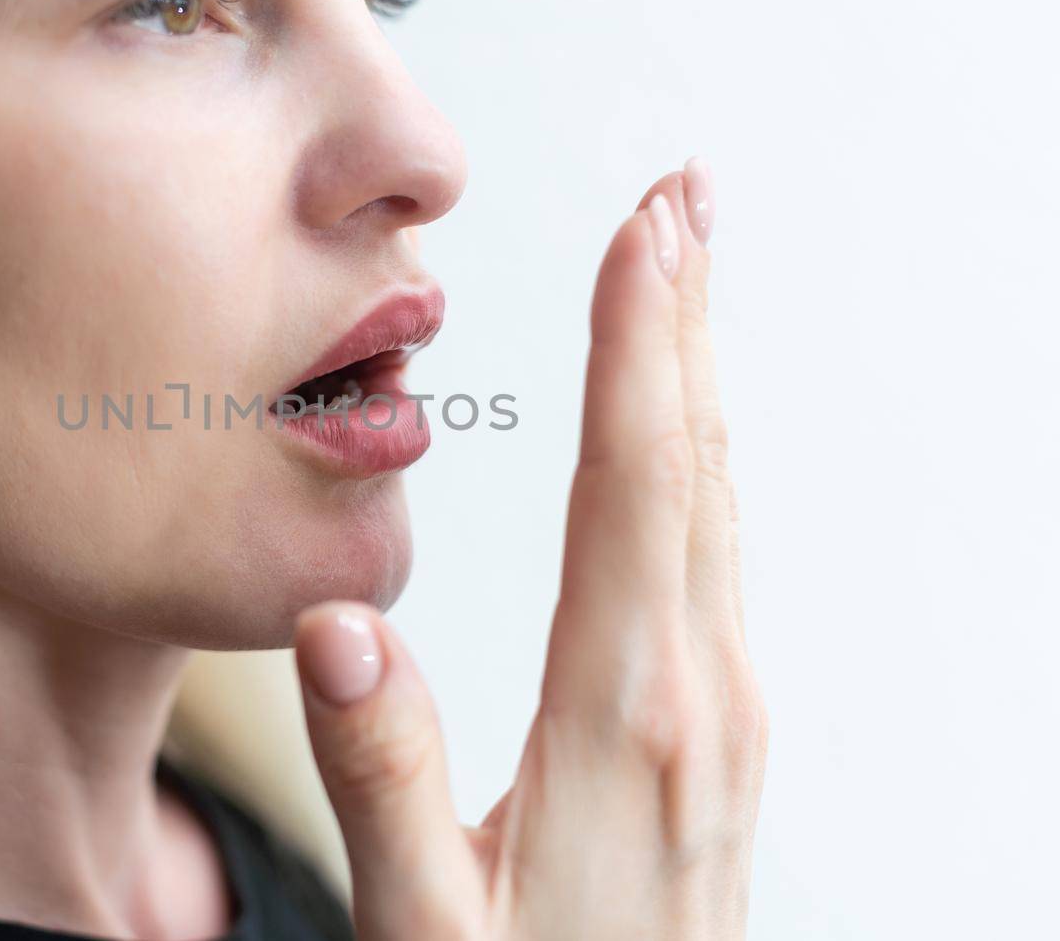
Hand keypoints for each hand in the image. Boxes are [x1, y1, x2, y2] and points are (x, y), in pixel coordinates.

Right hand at [292, 157, 766, 938]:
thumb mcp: (427, 925)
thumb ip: (379, 774)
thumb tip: (338, 621)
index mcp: (625, 716)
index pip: (632, 489)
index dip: (635, 347)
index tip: (643, 227)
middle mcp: (696, 693)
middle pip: (693, 465)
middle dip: (684, 315)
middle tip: (686, 192)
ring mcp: (722, 709)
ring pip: (714, 502)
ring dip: (697, 373)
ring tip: (685, 272)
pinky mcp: (716, 728)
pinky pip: (715, 553)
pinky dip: (696, 457)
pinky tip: (681, 435)